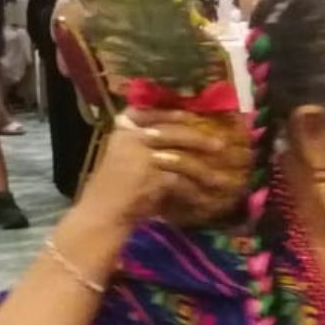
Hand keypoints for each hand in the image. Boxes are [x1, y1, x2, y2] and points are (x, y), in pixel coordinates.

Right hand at [79, 109, 250, 227]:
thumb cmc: (117, 187)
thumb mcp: (129, 155)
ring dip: (204, 171)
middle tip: (221, 146)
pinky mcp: (149, 176)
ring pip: (181, 158)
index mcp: (123, 127)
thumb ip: (151, 141)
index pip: (151, 111)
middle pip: (172, 132)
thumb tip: (188, 130)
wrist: (101, 212)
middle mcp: (130, 136)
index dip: (174, 113)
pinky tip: (206, 199)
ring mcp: (139, 154)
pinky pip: (180, 181)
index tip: (194, 116)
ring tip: (222, 179)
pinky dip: (194, 192)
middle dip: (199, 139)